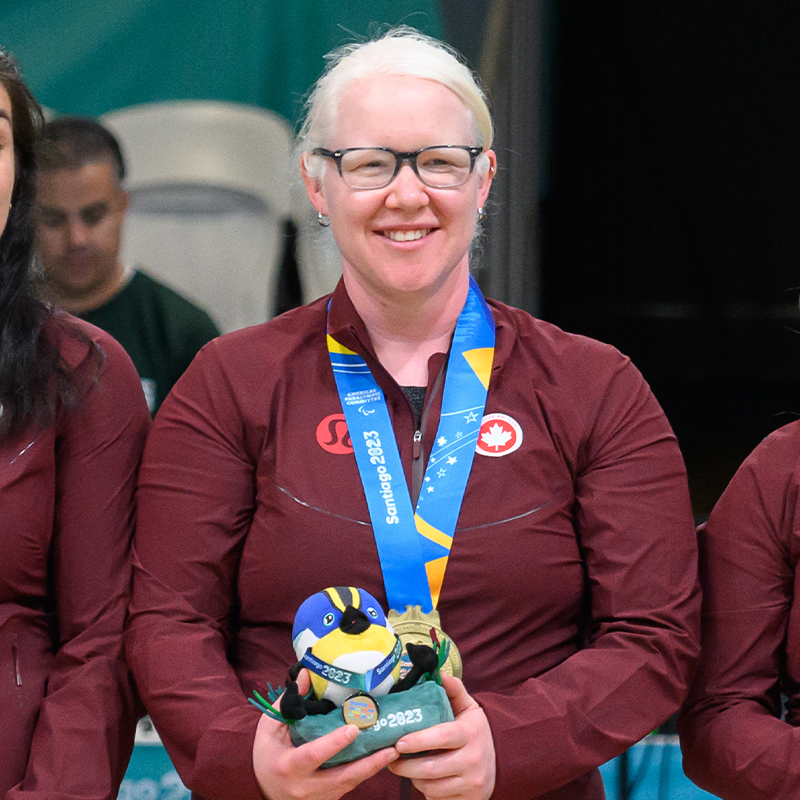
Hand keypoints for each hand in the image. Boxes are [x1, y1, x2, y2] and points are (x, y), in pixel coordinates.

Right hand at [252, 669, 398, 799]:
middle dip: (369, 763)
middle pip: (342, 777)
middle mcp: (306, 785)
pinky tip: (381, 759)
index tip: (353, 729)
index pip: (314, 754)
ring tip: (394, 751)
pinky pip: (349, 786)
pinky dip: (366, 773)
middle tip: (391, 747)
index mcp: (289, 765)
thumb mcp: (270, 727)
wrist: (262, 789)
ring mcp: (318, 797)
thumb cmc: (267, 754)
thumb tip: (305, 674)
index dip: (334, 743)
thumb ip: (288, 703)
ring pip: (350, 784)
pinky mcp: (328, 799)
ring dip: (373, 768)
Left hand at [388, 674, 495, 799]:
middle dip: (405, 765)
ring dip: (413, 778)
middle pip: (431, 767)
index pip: (441, 737)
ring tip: (405, 768)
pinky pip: (437, 799)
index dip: (418, 740)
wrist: (499, 763)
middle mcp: (473, 760)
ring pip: (431, 786)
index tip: (399, 742)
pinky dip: (425, 791)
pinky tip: (422, 780)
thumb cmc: (474, 731)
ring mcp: (472, 783)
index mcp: (470, 733)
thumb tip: (439, 672)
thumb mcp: (468, 708)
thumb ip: (454, 690)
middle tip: (390, 758)